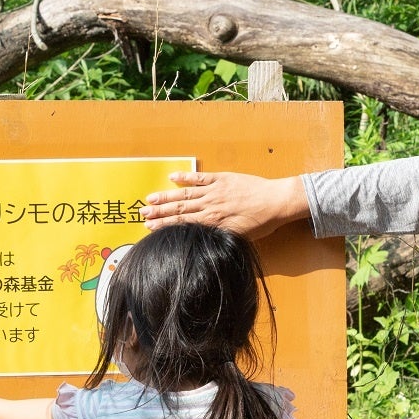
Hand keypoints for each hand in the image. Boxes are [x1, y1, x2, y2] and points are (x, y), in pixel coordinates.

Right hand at [140, 164, 313, 238]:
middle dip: (159, 212)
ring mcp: (215, 191)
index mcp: (213, 222)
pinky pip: (201, 178)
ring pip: (186, 194)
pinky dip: (186, 177)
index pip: (183, 224)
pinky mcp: (223, 179)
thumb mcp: (239, 237)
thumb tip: (203, 241)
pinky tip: (173, 177)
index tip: (149, 227)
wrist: (277, 202)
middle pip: (179, 209)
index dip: (164, 225)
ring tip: (150, 198)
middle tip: (142, 213)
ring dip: (166, 196)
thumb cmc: (262, 223)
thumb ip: (219, 237)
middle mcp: (210, 206)